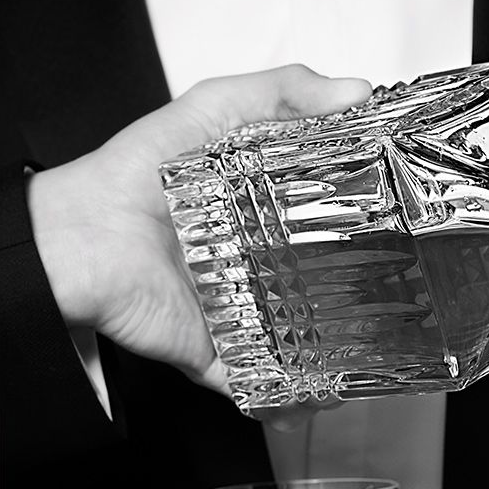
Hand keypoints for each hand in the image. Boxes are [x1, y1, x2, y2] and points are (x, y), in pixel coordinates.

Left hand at [26, 65, 370, 396]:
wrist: (85, 238)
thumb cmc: (137, 174)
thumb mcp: (214, 107)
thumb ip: (283, 91)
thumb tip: (355, 90)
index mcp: (253, 209)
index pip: (319, 216)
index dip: (359, 215)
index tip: (402, 215)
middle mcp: (249, 263)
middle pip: (317, 281)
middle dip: (359, 290)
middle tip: (403, 286)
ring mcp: (237, 311)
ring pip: (299, 337)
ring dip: (335, 349)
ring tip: (381, 348)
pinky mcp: (218, 352)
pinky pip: (261, 384)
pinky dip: (292, 398)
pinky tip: (326, 394)